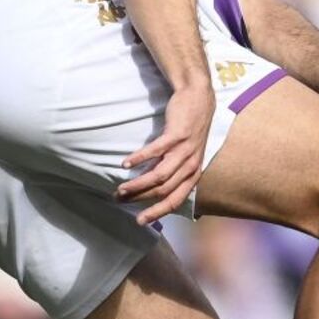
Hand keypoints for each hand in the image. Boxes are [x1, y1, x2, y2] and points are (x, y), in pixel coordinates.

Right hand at [119, 82, 214, 225]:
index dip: (158, 212)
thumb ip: (175, 171)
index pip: (176, 200)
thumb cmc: (189, 128)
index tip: (139, 220)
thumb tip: (155, 189)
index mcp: (193, 173)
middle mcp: (191, 164)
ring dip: (138, 184)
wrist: (198, 98)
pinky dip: (139, 159)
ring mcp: (185, 150)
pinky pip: (155, 151)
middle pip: (164, 190)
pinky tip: (125, 164)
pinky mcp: (177, 135)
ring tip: (121, 188)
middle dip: (141, 198)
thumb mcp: (188, 154)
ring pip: (159, 175)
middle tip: (120, 200)